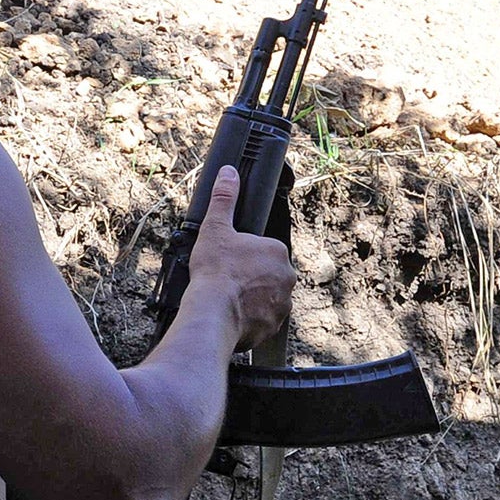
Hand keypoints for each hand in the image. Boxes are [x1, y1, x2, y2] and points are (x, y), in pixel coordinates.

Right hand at [186, 165, 295, 350]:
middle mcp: (287, 278)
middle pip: (267, 274)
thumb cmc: (215, 272)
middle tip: (227, 281)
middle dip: (250, 277)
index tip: (229, 262)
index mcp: (277, 252)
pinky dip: (250, 319)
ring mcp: (282, 304)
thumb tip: (229, 173)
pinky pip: (263, 319)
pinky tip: (232, 316)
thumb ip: (224, 199)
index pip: (264, 250)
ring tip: (228, 300)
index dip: (244, 255)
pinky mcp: (273, 326)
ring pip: (266, 297)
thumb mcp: (215, 229)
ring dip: (251, 299)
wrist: (213, 314)